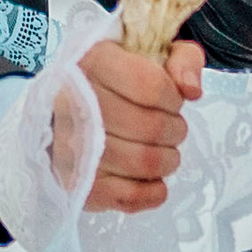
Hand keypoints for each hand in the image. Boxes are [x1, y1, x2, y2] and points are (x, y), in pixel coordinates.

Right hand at [65, 35, 203, 212]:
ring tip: (163, 152)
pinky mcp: (78, 184)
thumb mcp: (149, 55)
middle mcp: (75, 103)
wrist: (59, 114)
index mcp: (93, 63)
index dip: (173, 99)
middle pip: (152, 127)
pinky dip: (153, 192)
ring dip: (168, 161)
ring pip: (145, 162)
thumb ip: (183, 60)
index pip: (151, 85)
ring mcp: (73, 148)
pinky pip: (129, 196)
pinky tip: (154, 180)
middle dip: (175, 131)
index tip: (171, 102)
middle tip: (170, 130)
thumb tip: (191, 90)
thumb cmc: (112, 84)